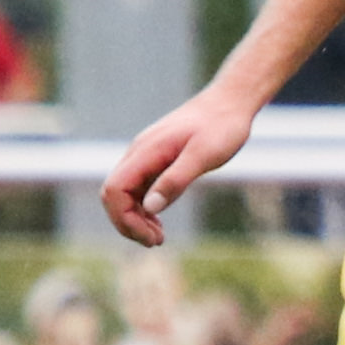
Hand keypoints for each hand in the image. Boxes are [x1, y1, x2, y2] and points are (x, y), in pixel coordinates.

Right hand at [100, 86, 262, 247]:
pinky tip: (158, 220)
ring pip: (126, 193)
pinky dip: (144, 207)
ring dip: (135, 218)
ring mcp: (146, 156)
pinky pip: (139, 187)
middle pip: (114, 194)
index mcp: (145, 152)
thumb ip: (175, 180)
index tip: (151, 237)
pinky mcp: (157, 159)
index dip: (124, 218)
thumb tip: (150, 207)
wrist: (230, 103)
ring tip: (158, 237)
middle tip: (156, 242)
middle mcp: (139, 154)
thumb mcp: (203, 156)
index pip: (114, 190)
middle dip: (128, 222)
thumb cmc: (222, 127)